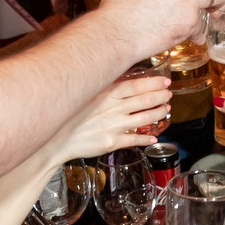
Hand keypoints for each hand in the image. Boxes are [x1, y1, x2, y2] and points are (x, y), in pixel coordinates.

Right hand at [53, 73, 174, 160]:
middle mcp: (112, 109)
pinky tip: (154, 137)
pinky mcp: (112, 142)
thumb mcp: (85, 96)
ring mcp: (114, 126)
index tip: (164, 82)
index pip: (136, 86)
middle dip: (160, 97)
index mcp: (106, 94)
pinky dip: (146, 138)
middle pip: (144, 100)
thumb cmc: (68, 116)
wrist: (55, 140)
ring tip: (166, 111)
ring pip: (144, 118)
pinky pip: (134, 139)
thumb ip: (104, 90)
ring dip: (158, 114)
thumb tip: (121, 84)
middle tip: (168, 95)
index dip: (153, 84)